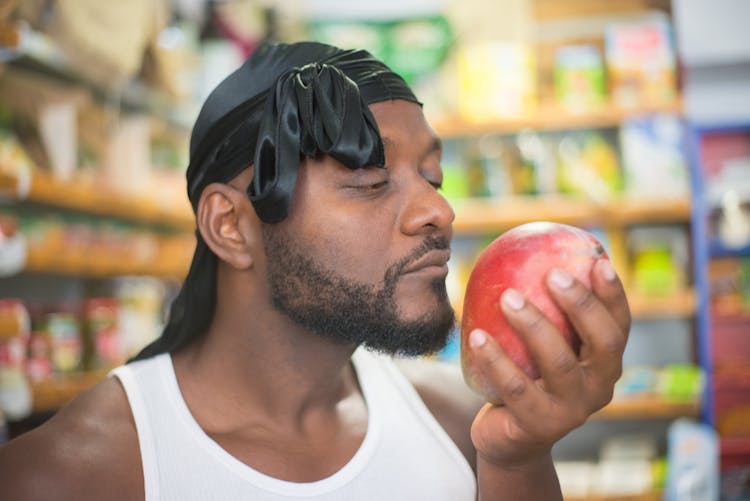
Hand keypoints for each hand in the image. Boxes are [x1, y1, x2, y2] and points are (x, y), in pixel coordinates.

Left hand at [466, 259, 629, 467]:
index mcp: (604, 364)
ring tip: (508, 297)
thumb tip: (523, 254)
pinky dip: (496, 359)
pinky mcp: (539, 426)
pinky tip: (477, 336)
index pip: (620, 326)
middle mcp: (598, 388)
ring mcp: (571, 411)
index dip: (614, 295)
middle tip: (552, 274)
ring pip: (559, 363)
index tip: (598, 261)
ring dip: (533, 325)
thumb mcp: (543, 348)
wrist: (510, 440)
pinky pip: (516, 387)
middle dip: (581, 305)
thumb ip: (546, 313)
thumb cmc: (528, 378)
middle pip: (604, 342)